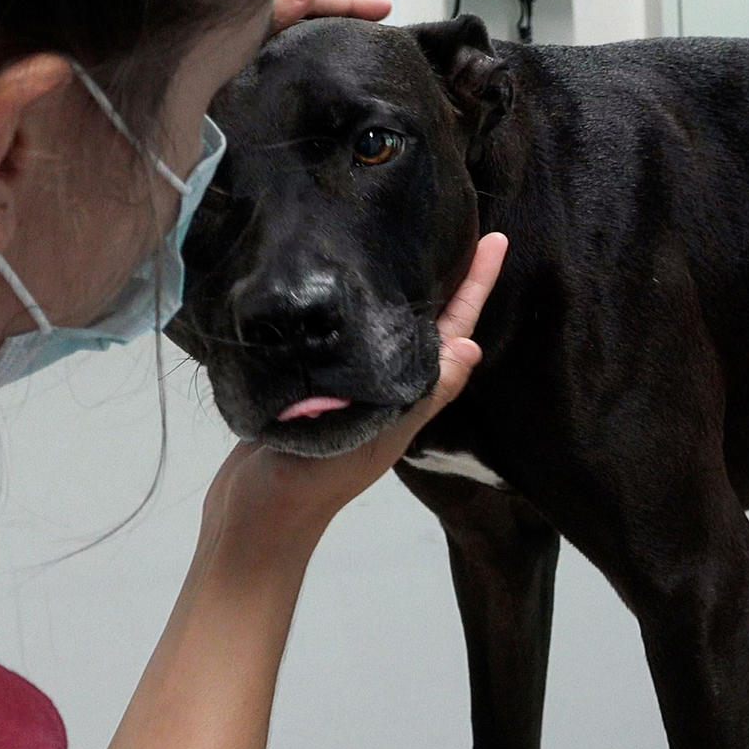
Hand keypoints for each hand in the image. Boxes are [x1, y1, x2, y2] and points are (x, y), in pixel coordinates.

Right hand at [197, 233, 507, 574]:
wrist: (252, 522)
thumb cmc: (310, 481)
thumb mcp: (372, 439)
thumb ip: (418, 397)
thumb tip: (470, 348)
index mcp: (407, 398)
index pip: (453, 333)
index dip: (474, 288)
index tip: (496, 241)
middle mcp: (385, 389)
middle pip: (427, 325)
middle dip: (446, 280)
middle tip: (457, 225)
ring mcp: (348, 390)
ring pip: (386, 329)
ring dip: (400, 290)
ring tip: (404, 240)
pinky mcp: (311, 390)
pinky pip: (344, 342)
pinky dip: (351, 311)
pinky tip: (339, 282)